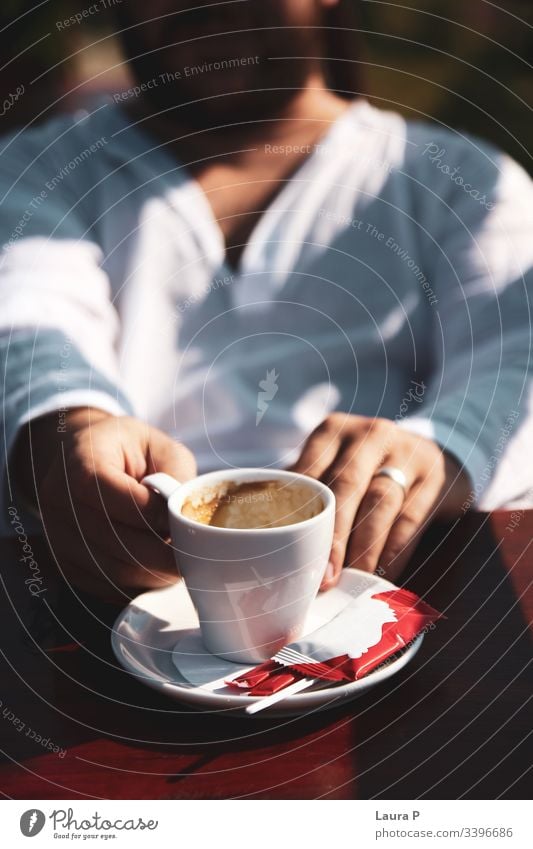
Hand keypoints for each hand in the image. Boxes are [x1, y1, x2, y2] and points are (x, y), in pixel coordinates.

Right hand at [12, 409, 195, 601]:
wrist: (89, 458)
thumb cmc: (130, 450)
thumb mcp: (161, 448)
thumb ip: (176, 476)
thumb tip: (187, 516)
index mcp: (81, 459)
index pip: (114, 495)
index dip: (152, 515)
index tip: (183, 524)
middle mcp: (58, 499)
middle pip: (113, 539)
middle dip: (160, 553)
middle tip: (193, 556)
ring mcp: (55, 534)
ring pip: (111, 570)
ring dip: (152, 574)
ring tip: (179, 564)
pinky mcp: (63, 563)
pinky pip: (104, 586)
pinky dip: (137, 584)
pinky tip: (156, 571)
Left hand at [291, 413, 470, 589]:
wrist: (427, 454)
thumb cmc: (364, 469)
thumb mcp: (334, 466)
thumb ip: (306, 493)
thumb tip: (270, 539)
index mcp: (333, 431)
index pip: (312, 471)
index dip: (301, 514)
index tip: (292, 552)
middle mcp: (369, 434)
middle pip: (346, 486)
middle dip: (334, 536)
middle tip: (325, 577)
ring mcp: (405, 450)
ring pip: (381, 501)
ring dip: (365, 546)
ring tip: (352, 579)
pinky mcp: (433, 473)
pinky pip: (412, 515)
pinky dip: (396, 548)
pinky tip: (384, 571)